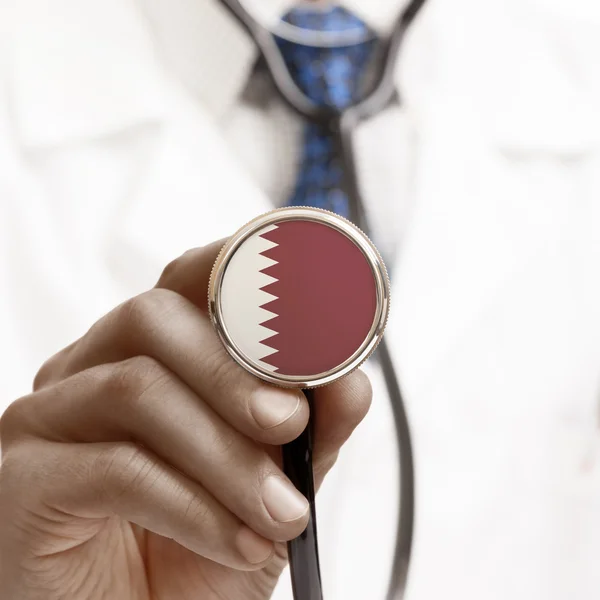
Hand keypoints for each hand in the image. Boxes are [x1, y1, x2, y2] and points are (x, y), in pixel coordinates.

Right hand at [0, 240, 371, 599]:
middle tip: (290, 424)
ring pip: (137, 389)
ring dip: (226, 455)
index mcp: (150, 353)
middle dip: (235, 371)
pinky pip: (114, 466)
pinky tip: (237, 542)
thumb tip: (351, 380)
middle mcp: (92, 368)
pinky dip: (193, 507)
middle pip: (153, 316)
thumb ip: (313, 426)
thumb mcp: (277, 480)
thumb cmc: (203, 547)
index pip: (187, 280)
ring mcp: (49, 417)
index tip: (302, 304)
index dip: (240, 273)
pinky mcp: (24, 480)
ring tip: (279, 512)